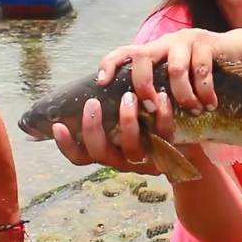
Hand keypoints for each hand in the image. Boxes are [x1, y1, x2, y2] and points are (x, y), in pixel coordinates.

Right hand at [52, 92, 174, 174]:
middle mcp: (122, 159)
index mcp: (106, 151)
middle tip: (93, 102)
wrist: (184, 139)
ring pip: (132, 147)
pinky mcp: (168, 150)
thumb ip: (107, 103)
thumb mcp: (121, 111)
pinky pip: (163, 135)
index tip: (57, 126)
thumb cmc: (143, 118)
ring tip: (128, 96)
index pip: (79, 157)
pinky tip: (161, 97)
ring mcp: (145, 158)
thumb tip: (92, 82)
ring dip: (127, 121)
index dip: (66, 145)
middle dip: (93, 128)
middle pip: (100, 153)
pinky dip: (162, 115)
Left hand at [96, 28, 226, 114]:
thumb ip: (158, 87)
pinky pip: (201, 71)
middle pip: (143, 58)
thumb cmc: (200, 72)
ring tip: (193, 111)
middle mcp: (166, 42)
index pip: (125, 52)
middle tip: (153, 107)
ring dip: (183, 96)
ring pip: (175, 70)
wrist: (237, 52)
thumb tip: (135, 118)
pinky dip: (205, 92)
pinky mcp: (208, 43)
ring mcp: (186, 40)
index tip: (101, 82)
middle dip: (144, 86)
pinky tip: (210, 104)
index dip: (110, 64)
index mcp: (154, 51)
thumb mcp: (175, 76)